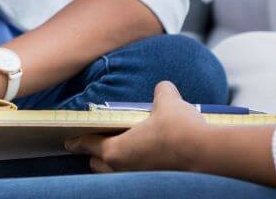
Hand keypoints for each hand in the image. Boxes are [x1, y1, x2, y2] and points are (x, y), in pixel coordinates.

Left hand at [65, 81, 207, 173]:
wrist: (207, 155)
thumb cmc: (181, 129)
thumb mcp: (168, 100)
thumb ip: (160, 92)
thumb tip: (162, 89)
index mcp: (116, 150)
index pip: (88, 144)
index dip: (77, 140)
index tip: (69, 140)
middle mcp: (123, 170)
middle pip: (98, 164)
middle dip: (95, 153)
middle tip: (94, 142)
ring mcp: (138, 181)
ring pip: (115, 174)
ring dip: (114, 163)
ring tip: (120, 149)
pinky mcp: (154, 185)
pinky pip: (134, 177)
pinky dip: (133, 168)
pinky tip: (145, 158)